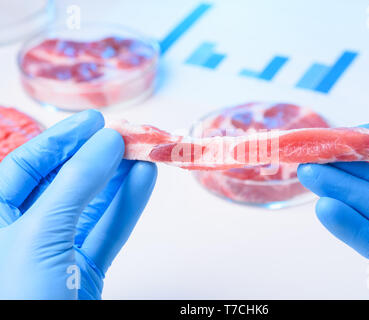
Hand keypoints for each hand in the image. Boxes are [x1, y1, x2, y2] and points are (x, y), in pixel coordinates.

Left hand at [0, 110, 156, 298]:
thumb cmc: (17, 298)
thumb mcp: (39, 233)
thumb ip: (75, 184)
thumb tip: (106, 141)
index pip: (29, 164)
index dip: (63, 139)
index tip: (96, 121)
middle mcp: (24, 228)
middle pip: (67, 181)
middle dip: (100, 157)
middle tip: (132, 135)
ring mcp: (58, 249)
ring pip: (94, 203)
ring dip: (122, 178)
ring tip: (147, 152)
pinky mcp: (85, 268)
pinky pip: (110, 229)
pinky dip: (130, 205)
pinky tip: (145, 181)